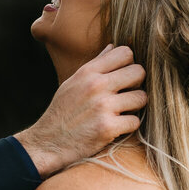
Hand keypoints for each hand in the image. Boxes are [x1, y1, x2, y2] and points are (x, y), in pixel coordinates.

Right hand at [15, 44, 147, 175]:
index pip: (125, 53)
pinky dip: (128, 126)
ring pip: (141, 97)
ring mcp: (103, 106)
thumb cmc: (62, 112)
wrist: (47, 142)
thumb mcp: (73, 82)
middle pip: (139, 72)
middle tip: (127, 94)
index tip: (123, 77)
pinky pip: (135, 121)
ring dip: (135, 106)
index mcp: (87, 72)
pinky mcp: (107, 128)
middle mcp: (96, 85)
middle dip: (136, 84)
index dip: (128, 64)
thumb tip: (112, 47)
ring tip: (122, 111)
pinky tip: (116, 127)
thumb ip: (95, 65)